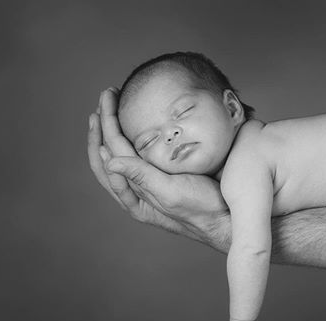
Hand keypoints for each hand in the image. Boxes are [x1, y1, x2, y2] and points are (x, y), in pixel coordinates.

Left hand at [87, 88, 230, 246]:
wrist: (224, 220)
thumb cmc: (201, 208)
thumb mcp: (172, 191)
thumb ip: (142, 177)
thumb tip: (110, 162)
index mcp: (135, 191)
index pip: (114, 147)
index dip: (108, 120)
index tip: (108, 95)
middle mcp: (137, 189)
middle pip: (107, 152)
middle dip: (102, 124)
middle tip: (105, 97)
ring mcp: (147, 186)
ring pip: (117, 157)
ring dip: (109, 133)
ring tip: (106, 113)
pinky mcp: (160, 182)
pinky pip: (134, 161)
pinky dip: (127, 144)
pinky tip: (130, 135)